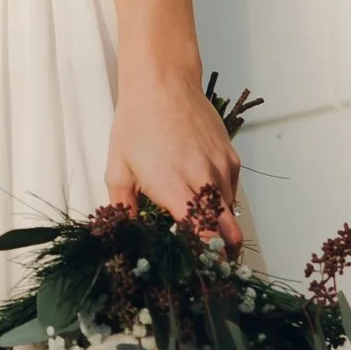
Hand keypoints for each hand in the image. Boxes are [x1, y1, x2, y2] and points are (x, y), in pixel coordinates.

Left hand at [106, 64, 241, 247]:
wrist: (163, 81)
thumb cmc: (136, 122)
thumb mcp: (118, 168)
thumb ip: (122, 208)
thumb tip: (124, 237)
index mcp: (175, 188)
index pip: (203, 237)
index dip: (204, 258)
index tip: (197, 268)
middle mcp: (204, 181)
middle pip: (229, 234)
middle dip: (223, 254)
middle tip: (210, 264)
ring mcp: (222, 168)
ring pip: (231, 214)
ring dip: (220, 227)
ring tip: (203, 232)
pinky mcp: (231, 157)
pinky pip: (233, 191)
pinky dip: (223, 201)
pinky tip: (204, 197)